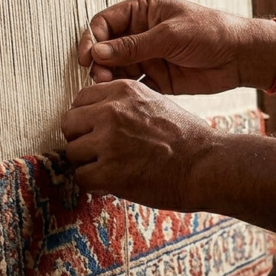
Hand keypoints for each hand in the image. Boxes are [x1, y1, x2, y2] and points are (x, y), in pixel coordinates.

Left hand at [61, 80, 217, 211]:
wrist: (206, 165)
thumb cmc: (186, 138)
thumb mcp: (154, 102)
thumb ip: (123, 104)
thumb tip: (94, 115)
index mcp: (122, 91)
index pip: (79, 100)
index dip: (85, 119)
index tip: (95, 132)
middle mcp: (111, 112)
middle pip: (69, 124)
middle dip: (80, 140)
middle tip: (97, 153)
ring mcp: (108, 141)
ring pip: (72, 152)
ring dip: (87, 164)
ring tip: (109, 170)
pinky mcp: (109, 171)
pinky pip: (81, 177)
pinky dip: (93, 185)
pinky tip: (110, 184)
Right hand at [78, 0, 274, 94]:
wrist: (240, 57)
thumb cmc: (210, 32)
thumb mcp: (169, 35)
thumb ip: (133, 45)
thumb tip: (97, 52)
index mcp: (142, 10)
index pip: (104, 22)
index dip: (91, 39)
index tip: (87, 58)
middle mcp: (140, 32)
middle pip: (106, 47)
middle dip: (99, 62)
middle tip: (100, 77)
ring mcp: (147, 55)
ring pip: (116, 68)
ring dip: (109, 78)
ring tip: (109, 87)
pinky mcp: (155, 77)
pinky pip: (131, 85)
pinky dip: (124, 91)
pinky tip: (123, 97)